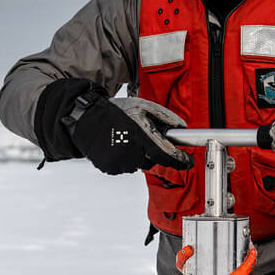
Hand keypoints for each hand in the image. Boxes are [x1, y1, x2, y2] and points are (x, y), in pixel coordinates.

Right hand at [67, 95, 192, 174]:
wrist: (86, 119)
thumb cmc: (115, 112)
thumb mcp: (143, 107)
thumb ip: (165, 117)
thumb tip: (181, 128)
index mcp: (142, 137)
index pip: (167, 156)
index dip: (180, 161)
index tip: (188, 162)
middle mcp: (131, 153)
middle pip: (152, 161)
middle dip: (152, 152)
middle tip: (141, 137)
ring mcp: (120, 163)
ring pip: (138, 165)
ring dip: (137, 155)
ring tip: (125, 139)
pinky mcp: (110, 168)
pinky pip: (125, 167)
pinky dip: (125, 159)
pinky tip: (117, 145)